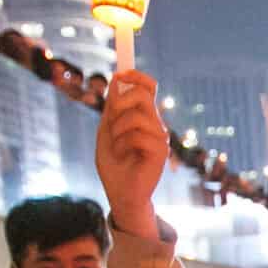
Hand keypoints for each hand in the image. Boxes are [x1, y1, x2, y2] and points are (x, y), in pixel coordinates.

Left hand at [94, 69, 166, 231]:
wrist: (120, 194)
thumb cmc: (114, 165)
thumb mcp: (107, 131)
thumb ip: (112, 108)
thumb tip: (117, 80)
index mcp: (144, 117)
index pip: (148, 87)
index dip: (136, 75)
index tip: (121, 74)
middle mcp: (155, 124)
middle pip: (142, 93)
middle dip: (119, 103)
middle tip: (111, 121)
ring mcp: (160, 137)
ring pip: (136, 115)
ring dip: (117, 129)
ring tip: (116, 146)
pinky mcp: (161, 151)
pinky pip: (138, 134)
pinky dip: (122, 143)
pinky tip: (122, 155)